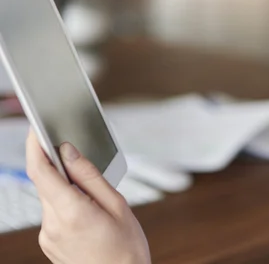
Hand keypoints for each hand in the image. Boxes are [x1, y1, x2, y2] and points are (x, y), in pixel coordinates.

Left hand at [26, 131, 150, 263]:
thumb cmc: (126, 248)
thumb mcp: (117, 204)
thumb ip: (89, 175)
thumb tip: (69, 152)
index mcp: (72, 212)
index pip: (41, 171)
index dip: (35, 146)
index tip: (36, 128)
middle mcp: (52, 225)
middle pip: (44, 182)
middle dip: (57, 166)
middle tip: (77, 158)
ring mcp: (48, 235)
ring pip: (49, 197)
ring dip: (65, 187)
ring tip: (94, 198)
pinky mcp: (49, 242)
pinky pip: (53, 212)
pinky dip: (66, 203)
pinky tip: (88, 212)